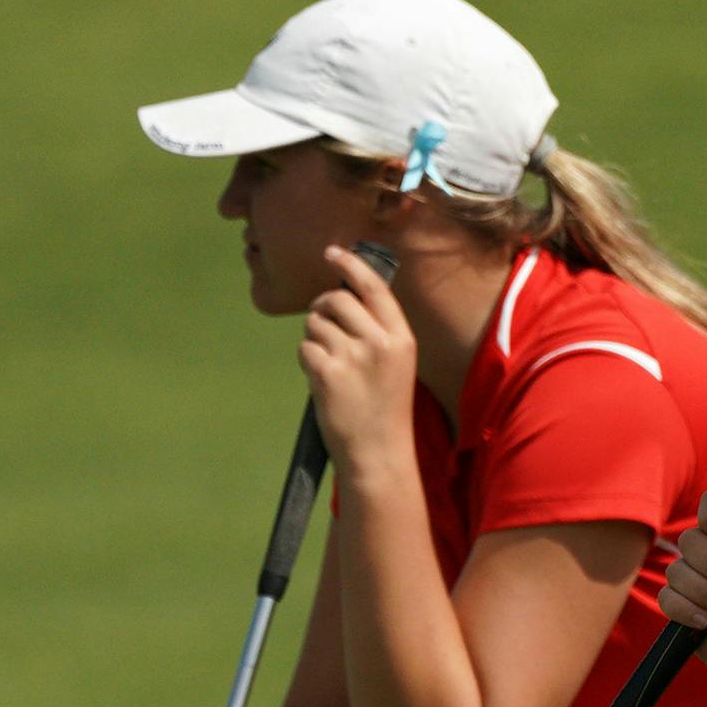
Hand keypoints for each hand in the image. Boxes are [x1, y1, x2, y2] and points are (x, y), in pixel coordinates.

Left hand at [299, 245, 417, 479]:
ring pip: (315, 324)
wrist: (379, 453)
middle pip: (337, 301)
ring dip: (315, 339)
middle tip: (324, 327)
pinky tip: (323, 382)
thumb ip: (377, 333)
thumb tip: (340, 298)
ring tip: (332, 367)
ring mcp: (353, 357)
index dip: (351, 265)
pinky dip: (308, 362)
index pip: (374, 288)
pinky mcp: (327, 372)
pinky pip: (305, 348)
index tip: (332, 253)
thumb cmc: (385, 410)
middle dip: (322, 309)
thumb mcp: (395, 367)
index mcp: (401, 339)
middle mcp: (380, 343)